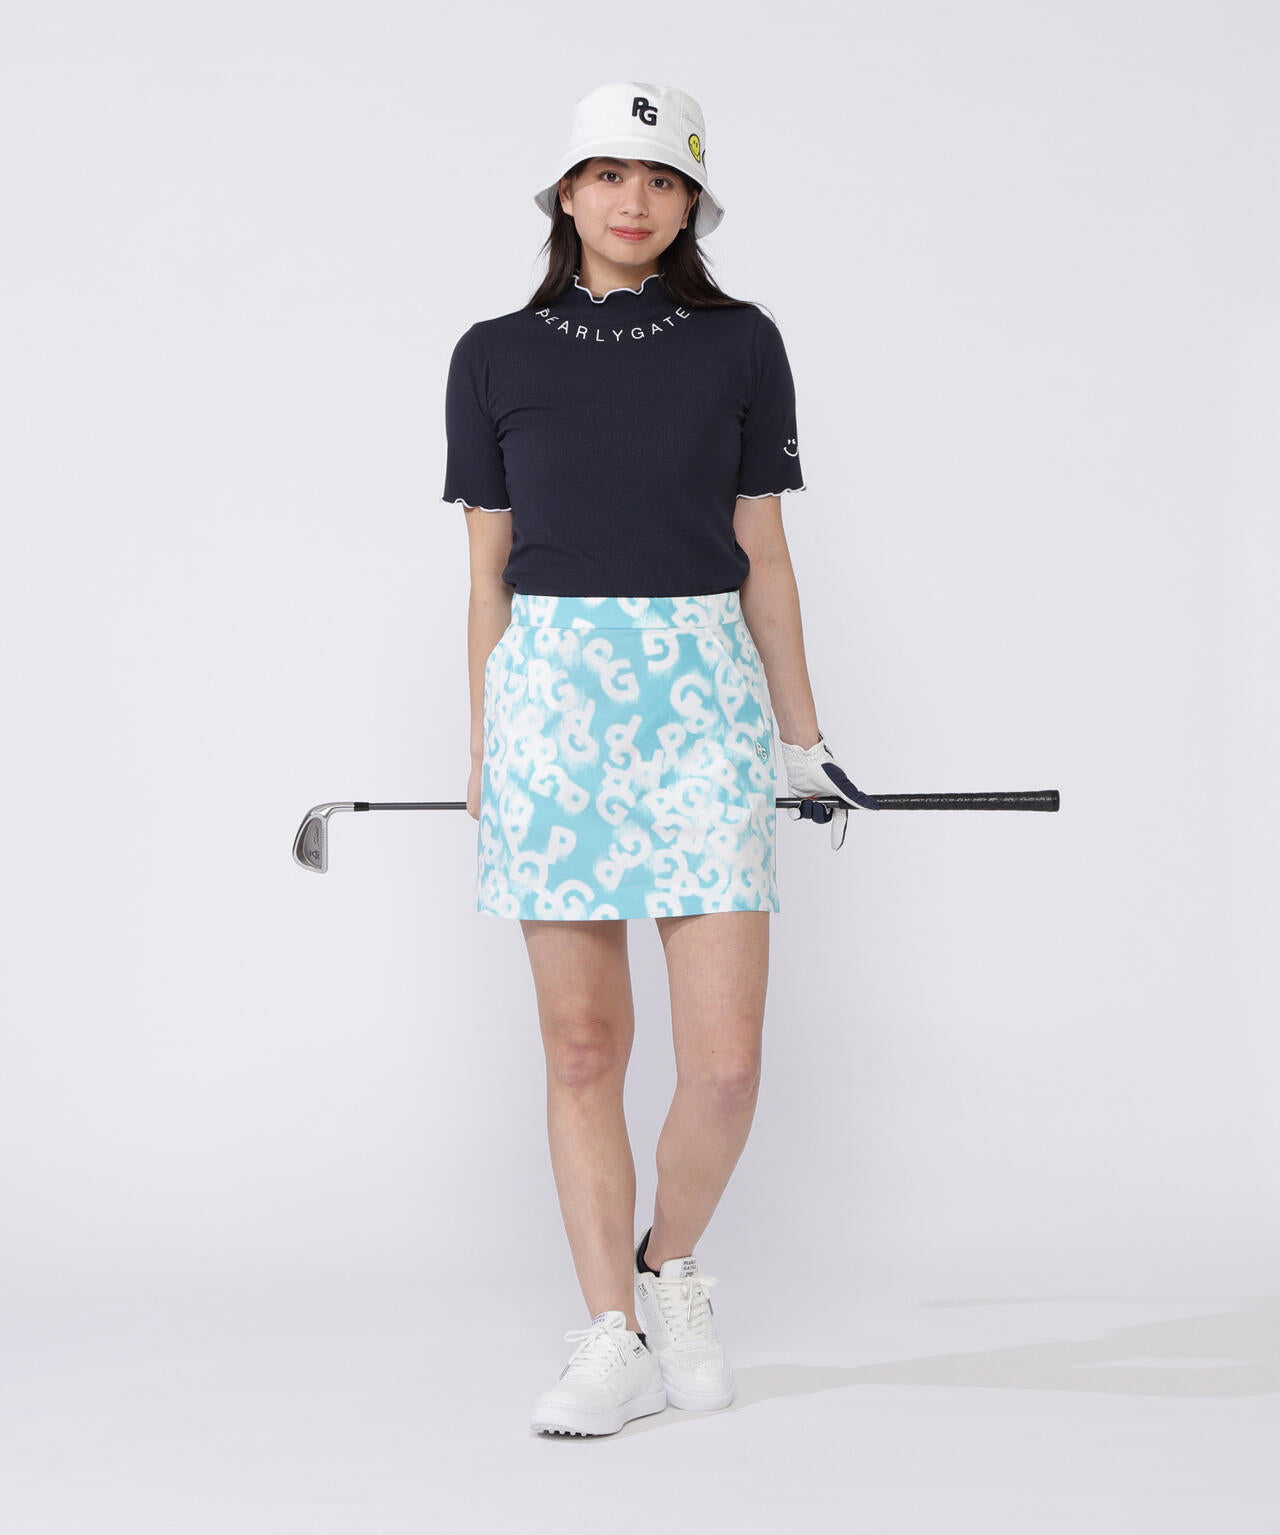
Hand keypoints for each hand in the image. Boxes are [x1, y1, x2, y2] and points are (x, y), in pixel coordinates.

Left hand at [778, 732, 878, 849]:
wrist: (804, 758)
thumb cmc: (824, 769)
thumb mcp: (842, 786)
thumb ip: (856, 799)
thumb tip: (875, 807)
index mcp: (836, 799)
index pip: (839, 820)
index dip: (838, 834)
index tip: (835, 846)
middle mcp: (823, 799)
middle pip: (822, 819)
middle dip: (819, 814)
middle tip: (818, 804)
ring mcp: (810, 798)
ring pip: (808, 815)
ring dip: (807, 810)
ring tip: (807, 799)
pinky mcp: (796, 796)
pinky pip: (795, 813)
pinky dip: (795, 812)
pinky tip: (796, 806)